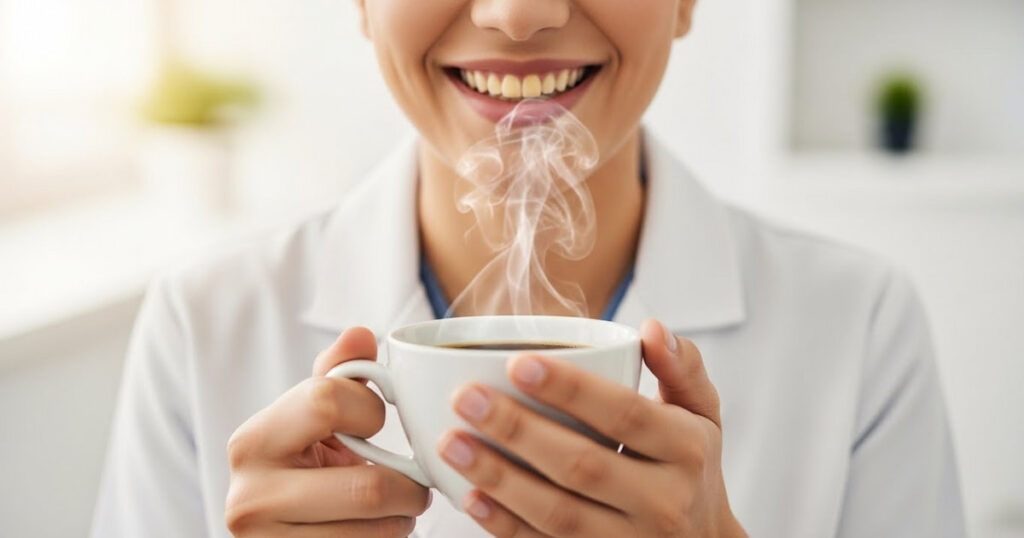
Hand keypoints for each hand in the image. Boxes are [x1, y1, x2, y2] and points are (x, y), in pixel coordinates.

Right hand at [225, 327, 429, 536]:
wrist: (276, 530)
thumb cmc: (304, 464)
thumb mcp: (312, 417)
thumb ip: (337, 374)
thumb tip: (361, 335)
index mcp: (253, 442)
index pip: (327, 403)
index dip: (369, 410)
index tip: (375, 423)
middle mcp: (249, 497)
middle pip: (366, 487)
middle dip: (409, 485)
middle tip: (417, 482)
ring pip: (374, 530)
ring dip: (403, 519)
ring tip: (399, 507)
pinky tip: (380, 529)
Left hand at [436, 319, 745, 536]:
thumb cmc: (690, 466)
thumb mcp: (702, 413)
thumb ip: (681, 366)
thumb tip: (652, 328)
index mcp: (686, 451)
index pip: (626, 415)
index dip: (571, 390)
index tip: (518, 364)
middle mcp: (663, 502)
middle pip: (583, 465)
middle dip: (518, 430)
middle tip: (465, 397)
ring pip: (557, 513)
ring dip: (498, 478)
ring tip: (451, 442)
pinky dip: (503, 525)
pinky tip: (469, 495)